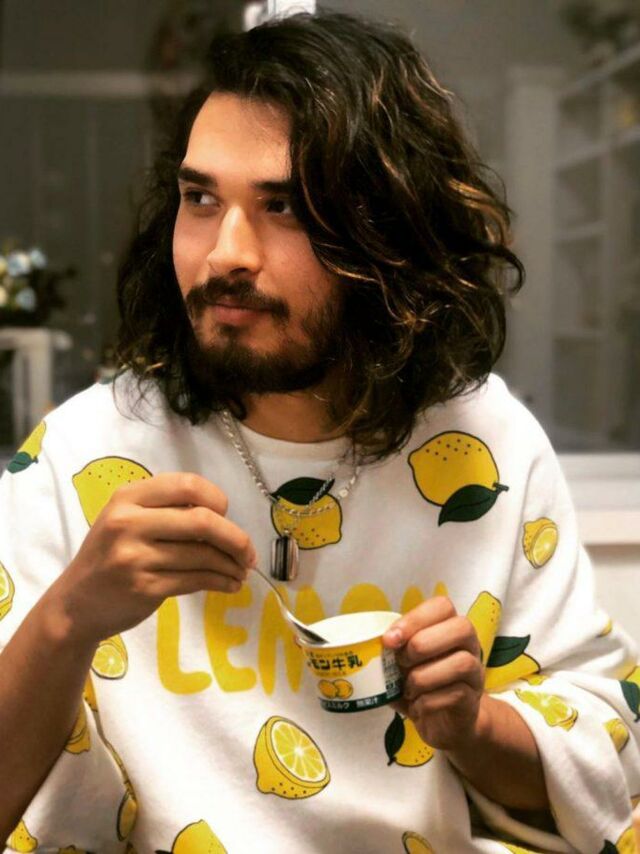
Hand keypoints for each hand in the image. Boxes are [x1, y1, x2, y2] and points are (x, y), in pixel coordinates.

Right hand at [46, 472, 256, 646]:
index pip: (187, 485)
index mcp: (128, 497)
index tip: (227, 514)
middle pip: (202, 521)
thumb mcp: (126, 519)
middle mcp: (129, 522)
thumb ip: (166, 510)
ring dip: (231, 564)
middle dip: (235, 538)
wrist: (75, 604)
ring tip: (241, 571)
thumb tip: (224, 517)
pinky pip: (196, 580)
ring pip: (203, 555)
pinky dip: (220, 581)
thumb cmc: (110, 556)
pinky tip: (229, 584)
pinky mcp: (144, 587)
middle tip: (248, 553)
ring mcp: (135, 556)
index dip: (217, 498)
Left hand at [382, 596, 483, 750]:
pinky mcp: (473, 700)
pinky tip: (417, 705)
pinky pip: (456, 694)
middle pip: (461, 627)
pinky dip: (428, 701)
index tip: (390, 639)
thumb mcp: (403, 664)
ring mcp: (476, 672)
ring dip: (424, 676)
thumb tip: (370, 646)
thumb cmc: (421, 685)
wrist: (443, 723)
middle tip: (401, 662)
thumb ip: (393, 652)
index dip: (415, 618)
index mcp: (449, 628)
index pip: (442, 606)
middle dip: (423, 644)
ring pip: (461, 662)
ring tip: (408, 688)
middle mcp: (469, 645)